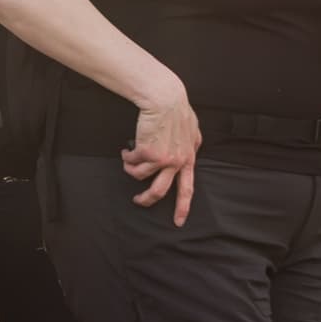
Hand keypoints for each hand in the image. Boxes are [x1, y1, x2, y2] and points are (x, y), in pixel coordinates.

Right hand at [124, 83, 204, 221]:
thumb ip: (192, 142)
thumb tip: (194, 147)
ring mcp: (161, 159)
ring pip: (139, 176)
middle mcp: (176, 162)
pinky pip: (131, 161)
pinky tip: (127, 150)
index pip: (187, 188)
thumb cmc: (178, 109)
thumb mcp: (193, 129)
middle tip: (138, 201)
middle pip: (160, 191)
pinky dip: (126, 156)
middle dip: (146, 200)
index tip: (179, 221)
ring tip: (128, 160)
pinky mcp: (147, 152)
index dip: (183, 207)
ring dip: (130, 169)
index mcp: (188, 158)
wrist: (166, 100)